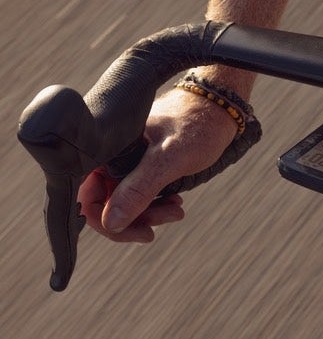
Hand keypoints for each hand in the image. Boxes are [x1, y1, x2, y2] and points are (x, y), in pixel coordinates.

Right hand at [78, 87, 238, 241]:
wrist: (220, 108)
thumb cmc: (197, 125)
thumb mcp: (169, 159)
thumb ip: (139, 189)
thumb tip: (111, 223)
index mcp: (108, 148)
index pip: (85, 193)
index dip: (100, 218)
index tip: (127, 230)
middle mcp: (113, 155)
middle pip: (104, 202)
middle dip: (132, 219)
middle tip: (159, 224)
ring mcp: (128, 160)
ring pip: (125, 201)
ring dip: (148, 214)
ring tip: (177, 211)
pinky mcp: (144, 165)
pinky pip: (141, 193)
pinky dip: (156, 205)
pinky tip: (176, 202)